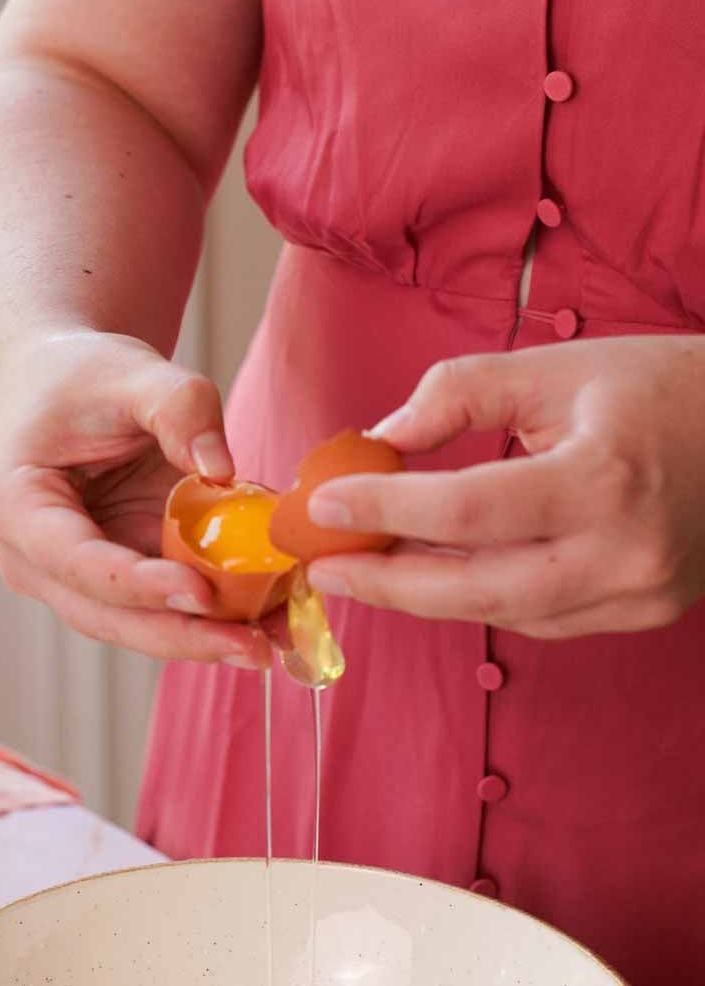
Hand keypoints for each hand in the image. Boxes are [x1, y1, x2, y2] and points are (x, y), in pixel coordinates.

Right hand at [0, 329, 272, 665]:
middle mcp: (37, 561)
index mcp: (18, 508)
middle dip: (182, 636)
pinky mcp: (117, 584)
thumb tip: (221, 466)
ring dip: (204, 639)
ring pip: (137, 628)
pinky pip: (164, 611)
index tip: (202, 592)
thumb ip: (179, 407)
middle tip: (253, 649)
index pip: (77, 561)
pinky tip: (268, 623)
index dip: (138, 584)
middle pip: (107, 615)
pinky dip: (214, 620)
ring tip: (271, 643)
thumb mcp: (131, 371)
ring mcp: (75, 581)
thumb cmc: (83, 377)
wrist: (66, 385)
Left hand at [304, 336, 704, 637]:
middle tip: (322, 566)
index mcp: (604, 482)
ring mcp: (637, 596)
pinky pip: (540, 617)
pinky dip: (482, 595)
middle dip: (387, 582)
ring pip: (502, 613)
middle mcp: (623, 555)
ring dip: (425, 594)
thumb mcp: (558, 368)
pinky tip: (438, 573)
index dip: (387, 509)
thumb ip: (461, 395)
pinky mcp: (641, 614)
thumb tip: (380, 441)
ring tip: (365, 567)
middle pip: (474, 591)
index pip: (468, 512)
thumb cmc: (663, 388)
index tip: (325, 505)